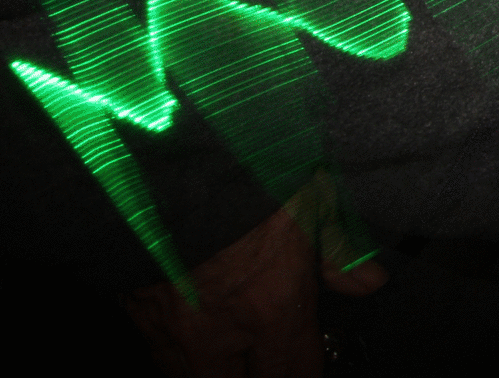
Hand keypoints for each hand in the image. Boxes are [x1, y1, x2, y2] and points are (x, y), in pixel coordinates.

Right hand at [122, 181, 386, 376]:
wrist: (154, 144)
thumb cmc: (241, 162)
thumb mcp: (308, 195)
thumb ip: (338, 250)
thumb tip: (369, 283)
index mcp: (271, 306)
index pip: (296, 376)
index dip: (305, 375)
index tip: (306, 366)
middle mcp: (217, 332)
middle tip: (268, 362)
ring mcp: (167, 328)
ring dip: (216, 370)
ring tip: (234, 354)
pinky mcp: (129, 312)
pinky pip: (159, 353)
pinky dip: (179, 352)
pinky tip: (193, 332)